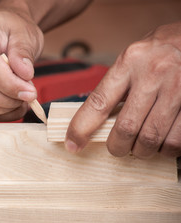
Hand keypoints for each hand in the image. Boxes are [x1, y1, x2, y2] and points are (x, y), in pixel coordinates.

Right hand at [0, 8, 43, 121]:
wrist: (4, 30)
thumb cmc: (13, 29)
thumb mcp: (26, 34)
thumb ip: (24, 52)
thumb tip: (24, 74)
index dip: (9, 83)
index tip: (29, 92)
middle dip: (6, 99)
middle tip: (28, 97)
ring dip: (3, 107)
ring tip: (21, 100)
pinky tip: (13, 106)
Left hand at [65, 21, 180, 158]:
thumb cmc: (162, 50)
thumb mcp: (134, 58)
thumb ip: (117, 85)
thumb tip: (97, 119)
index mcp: (130, 62)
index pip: (98, 102)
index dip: (81, 128)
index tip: (73, 143)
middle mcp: (153, 74)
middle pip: (126, 127)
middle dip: (117, 146)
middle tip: (117, 148)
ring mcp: (177, 89)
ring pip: (151, 138)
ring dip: (142, 150)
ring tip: (141, 145)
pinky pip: (176, 140)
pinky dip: (166, 149)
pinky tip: (163, 141)